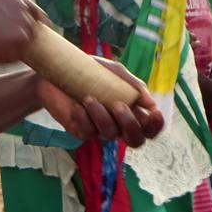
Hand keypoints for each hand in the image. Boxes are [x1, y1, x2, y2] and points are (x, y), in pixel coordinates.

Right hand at [0, 0, 39, 63]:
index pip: (29, 6)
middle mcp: (20, 2)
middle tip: (4, 44)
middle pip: (31, 23)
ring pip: (26, 39)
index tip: (24, 30)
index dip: (28, 20)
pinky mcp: (22, 36)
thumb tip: (1, 17)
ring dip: (14, 46)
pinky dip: (9, 57)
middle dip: (21, 33)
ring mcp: (23, 19)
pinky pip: (19, 53)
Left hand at [37, 59, 163, 147]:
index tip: (154, 113)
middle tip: (119, 106)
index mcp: (129, 110)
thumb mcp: (114, 72)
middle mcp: (117, 123)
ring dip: (102, 116)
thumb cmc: (88, 70)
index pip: (149, 127)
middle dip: (130, 125)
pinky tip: (77, 104)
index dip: (156, 126)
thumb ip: (133, 86)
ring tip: (90, 98)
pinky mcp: (80, 130)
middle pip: (135, 140)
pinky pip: (88, 131)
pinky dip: (84, 117)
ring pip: (110, 134)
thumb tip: (151, 103)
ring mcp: (99, 128)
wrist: (55, 70)